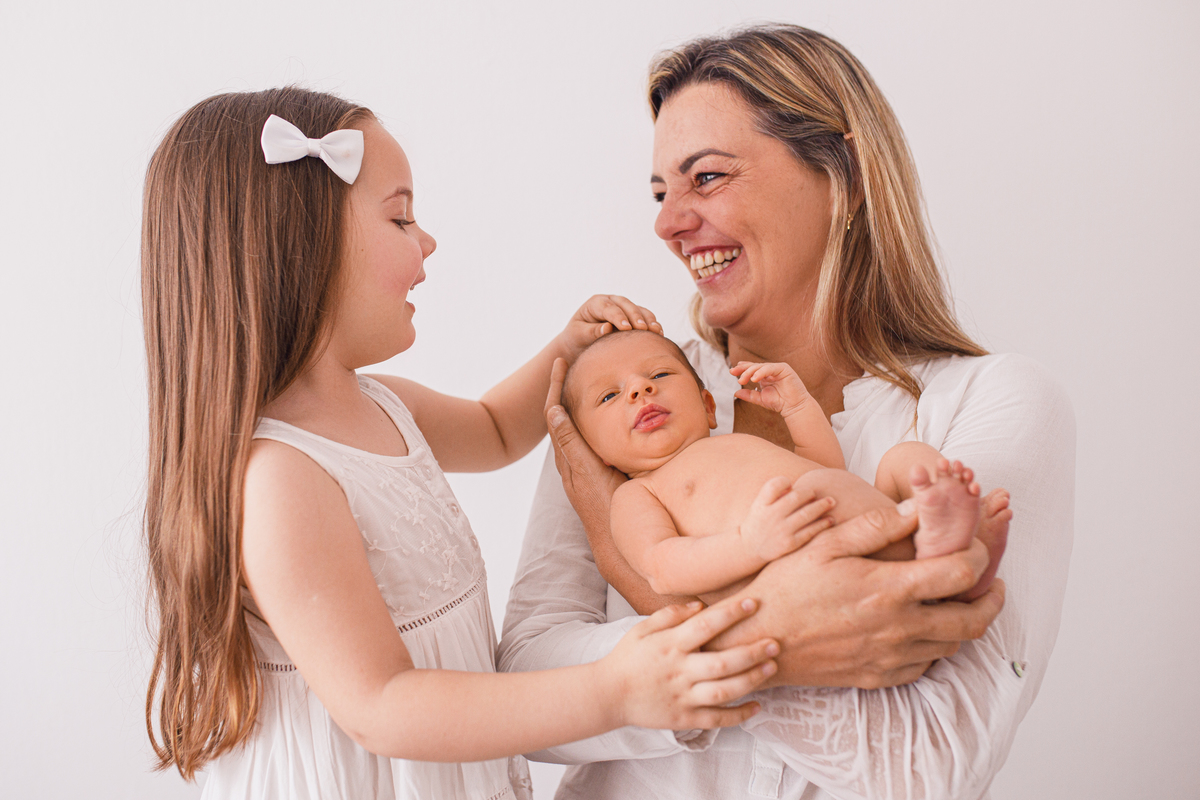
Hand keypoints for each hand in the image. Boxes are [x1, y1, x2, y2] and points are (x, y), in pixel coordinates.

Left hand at [545, 357, 626, 520]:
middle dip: (563, 389)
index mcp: (568, 454)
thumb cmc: (608, 506)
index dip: (556, 386)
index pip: (555, 412)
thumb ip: (573, 442)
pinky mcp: (592, 475)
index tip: (560, 362)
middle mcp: (570, 460)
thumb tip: (554, 411)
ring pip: (573, 428)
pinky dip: (586, 421)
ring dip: (575, 403)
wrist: (618, 540)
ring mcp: (580, 468)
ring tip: (583, 381)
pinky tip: (598, 417)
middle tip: (570, 363)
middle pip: (561, 416)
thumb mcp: (589, 469)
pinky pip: (584, 441)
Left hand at [558, 295, 662, 360]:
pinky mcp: (633, 316)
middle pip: (626, 305)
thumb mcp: (578, 335)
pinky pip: (646, 317)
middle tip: (642, 329)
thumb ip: (591, 332)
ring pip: (639, 309)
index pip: (609, 308)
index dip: (618, 317)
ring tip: (655, 332)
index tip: (626, 328)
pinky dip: (652, 324)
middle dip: (635, 317)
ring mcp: (624, 308)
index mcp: (596, 303)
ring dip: (648, 320)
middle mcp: (611, 302)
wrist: (581, 343)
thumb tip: (607, 328)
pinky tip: (659, 334)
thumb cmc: (577, 338)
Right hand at [601, 596, 779, 729]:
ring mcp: (682, 697)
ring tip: (772, 668)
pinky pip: (716, 719)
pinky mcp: (683, 718)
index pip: (704, 626)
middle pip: (721, 663)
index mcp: (669, 645)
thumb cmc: (627, 657)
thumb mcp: (641, 629)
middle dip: (751, 652)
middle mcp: (679, 671)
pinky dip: (739, 715)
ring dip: (751, 680)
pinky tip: (757, 707)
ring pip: (723, 692)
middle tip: (775, 642)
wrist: (607, 695)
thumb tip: (700, 604)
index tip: (752, 603)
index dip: (730, 614)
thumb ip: (670, 614)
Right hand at [707, 502, 1005, 688]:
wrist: (760, 639)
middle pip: (972, 621)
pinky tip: (922, 628)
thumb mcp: (826, 544)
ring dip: (964, 623)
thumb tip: (917, 509)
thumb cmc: (788, 585)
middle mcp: (898, 628)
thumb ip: (877, 527)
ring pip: (952, 646)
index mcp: (888, 588)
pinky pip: (925, 666)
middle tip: (993, 585)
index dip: (980, 557)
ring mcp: (890, 656)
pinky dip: (935, 646)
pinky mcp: (880, 676)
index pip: (961, 574)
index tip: (977, 549)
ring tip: (957, 602)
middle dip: (992, 600)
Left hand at [730, 361, 811, 416]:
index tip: (731, 371)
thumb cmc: (779, 403)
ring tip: (742, 380)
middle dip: (743, 369)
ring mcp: (777, 368)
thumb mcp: (760, 399)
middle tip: (733, 373)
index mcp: (765, 375)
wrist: (794, 408)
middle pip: (754, 366)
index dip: (742, 369)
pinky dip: (761, 372)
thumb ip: (749, 395)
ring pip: (760, 366)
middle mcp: (771, 370)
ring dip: (750, 372)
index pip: (752, 369)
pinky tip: (754, 379)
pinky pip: (770, 368)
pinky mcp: (784, 368)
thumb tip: (735, 393)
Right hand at [739, 476, 836, 561]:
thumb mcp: (759, 504)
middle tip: (816, 492)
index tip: (791, 484)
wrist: (749, 549)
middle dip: (810, 492)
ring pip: (806, 514)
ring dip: (822, 506)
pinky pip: (810, 531)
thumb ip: (774, 493)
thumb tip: (795, 487)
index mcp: (761, 504)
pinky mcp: (789, 544)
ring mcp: (780, 531)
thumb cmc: (760, 521)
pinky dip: (822, 524)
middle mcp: (769, 516)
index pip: (773, 485)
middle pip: (795, 497)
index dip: (785, 482)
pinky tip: (830, 520)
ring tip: (831, 502)